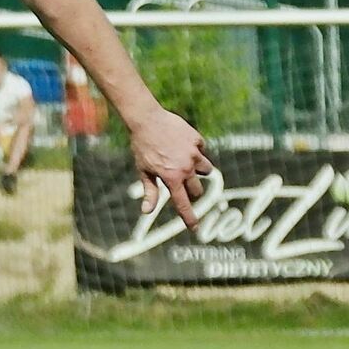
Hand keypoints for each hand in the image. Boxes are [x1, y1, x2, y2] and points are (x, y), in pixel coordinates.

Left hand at [130, 106, 213, 228]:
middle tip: (183, 184)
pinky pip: (202, 150)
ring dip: (198, 171)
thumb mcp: (144, 171)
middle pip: (198, 190)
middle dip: (193, 191)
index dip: (189, 218)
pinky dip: (195, 151)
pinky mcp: (197, 140)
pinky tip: (183, 145)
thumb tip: (147, 212)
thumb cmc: (142, 147)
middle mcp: (186, 168)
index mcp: (172, 178)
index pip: (183, 204)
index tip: (195, 228)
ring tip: (185, 163)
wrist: (146, 120)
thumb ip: (150, 192)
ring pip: (206, 169)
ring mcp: (194, 153)